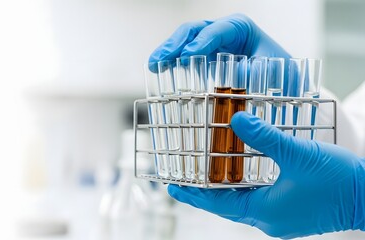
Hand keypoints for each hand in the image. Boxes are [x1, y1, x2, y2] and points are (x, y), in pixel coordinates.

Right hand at [149, 13, 290, 62]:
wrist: (280, 76)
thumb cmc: (278, 68)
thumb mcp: (271, 67)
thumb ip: (254, 67)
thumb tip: (237, 70)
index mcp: (239, 27)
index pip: (215, 31)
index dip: (200, 43)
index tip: (187, 56)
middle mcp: (222, 31)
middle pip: (193, 31)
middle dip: (175, 44)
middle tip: (160, 59)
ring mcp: (211, 42)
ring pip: (185, 41)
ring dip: (168, 51)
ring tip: (153, 63)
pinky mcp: (206, 55)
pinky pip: (185, 54)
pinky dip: (173, 60)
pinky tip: (160, 68)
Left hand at [168, 112, 364, 238]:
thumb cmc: (339, 180)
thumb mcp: (298, 153)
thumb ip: (265, 136)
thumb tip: (235, 121)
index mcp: (265, 211)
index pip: (218, 203)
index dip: (194, 194)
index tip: (172, 187)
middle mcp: (268, 220)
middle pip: (225, 205)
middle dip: (204, 193)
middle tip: (183, 180)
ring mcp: (280, 218)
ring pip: (240, 204)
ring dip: (222, 190)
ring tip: (205, 176)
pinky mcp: (290, 213)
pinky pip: (256, 202)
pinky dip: (242, 189)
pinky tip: (239, 177)